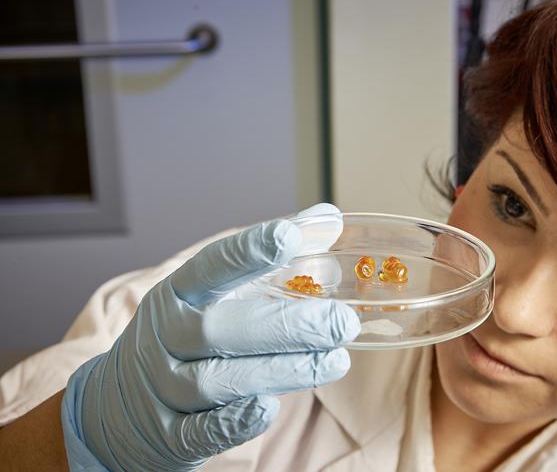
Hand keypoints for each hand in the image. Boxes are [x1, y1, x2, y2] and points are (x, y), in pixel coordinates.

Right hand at [61, 204, 359, 470]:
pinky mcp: (167, 435)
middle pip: (218, 329)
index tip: (290, 235)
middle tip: (342, 322)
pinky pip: (200, 431)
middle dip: (286, 325)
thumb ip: (269, 260)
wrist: (116, 409)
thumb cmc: (181, 339)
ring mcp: (161, 389)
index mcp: (176, 295)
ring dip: (281, 371)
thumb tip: (328, 220)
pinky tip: (270, 408)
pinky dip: (234, 421)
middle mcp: (163, 338)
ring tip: (335, 361)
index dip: (248, 250)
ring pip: (216, 380)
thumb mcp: (211, 296)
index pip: (209, 267)